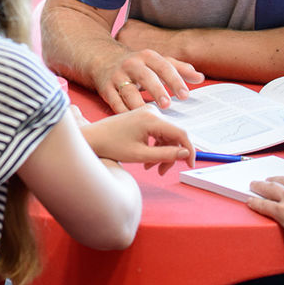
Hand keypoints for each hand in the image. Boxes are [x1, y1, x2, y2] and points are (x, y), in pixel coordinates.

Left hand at [79, 106, 195, 174]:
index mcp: (152, 119)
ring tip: (151, 168)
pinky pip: (158, 132)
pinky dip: (156, 147)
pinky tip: (147, 159)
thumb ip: (166, 155)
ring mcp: (147, 113)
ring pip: (166, 136)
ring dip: (163, 153)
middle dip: (172, 155)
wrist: (93, 137)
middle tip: (162, 172)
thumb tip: (186, 154)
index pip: (181, 133)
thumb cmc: (112, 145)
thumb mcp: (141, 155)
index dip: (190, 150)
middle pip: (174, 136)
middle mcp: (152, 112)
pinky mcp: (143, 117)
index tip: (190, 166)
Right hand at [95, 23, 203, 112]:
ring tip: (149, 114)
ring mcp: (117, 77)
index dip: (175, 80)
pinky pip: (114, 102)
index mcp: (147, 57)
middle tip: (167, 104)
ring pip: (128, 91)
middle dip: (156, 90)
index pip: (164, 66)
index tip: (185, 95)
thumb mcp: (157, 62)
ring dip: (139, 104)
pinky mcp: (106, 89)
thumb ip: (179, 69)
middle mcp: (132, 65)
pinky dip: (123, 111)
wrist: (103, 60)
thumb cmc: (137, 65)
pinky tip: (133, 120)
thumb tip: (200, 77)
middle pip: (145, 77)